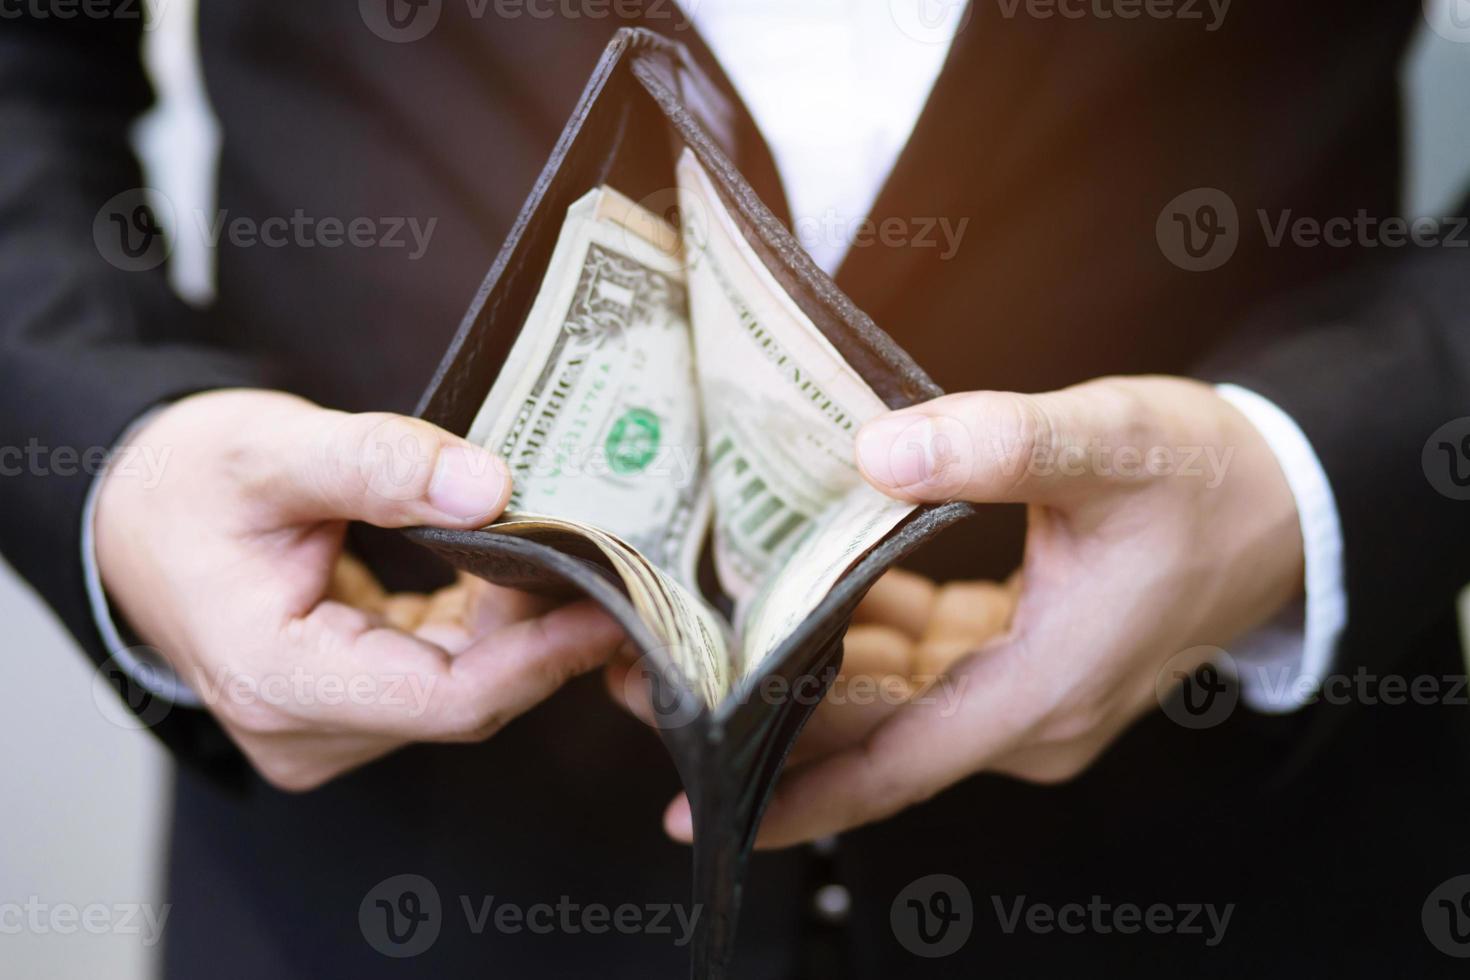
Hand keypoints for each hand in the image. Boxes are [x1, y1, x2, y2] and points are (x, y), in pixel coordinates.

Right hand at [95, 389, 622, 790]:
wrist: (133, 509)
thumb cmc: (184, 483)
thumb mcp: (271, 449)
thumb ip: (378, 463)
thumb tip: (490, 487)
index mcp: (275, 679)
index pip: (443, 697)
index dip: (539, 657)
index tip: (607, 605)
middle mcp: (304, 724)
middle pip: (465, 698)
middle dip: (540, 630)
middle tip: (604, 556)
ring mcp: (327, 723)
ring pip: (464, 689)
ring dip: (518, 625)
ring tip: (562, 549)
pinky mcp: (350, 702)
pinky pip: (444, 672)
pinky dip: (486, 624)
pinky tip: (512, 568)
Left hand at [673, 376, 1303, 845]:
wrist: (1287, 501)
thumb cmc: (1211, 481)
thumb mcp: (1113, 446)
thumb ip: (1001, 445)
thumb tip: (877, 451)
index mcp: (1043, 693)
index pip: (894, 767)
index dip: (796, 792)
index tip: (701, 804)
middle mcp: (1027, 715)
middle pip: (874, 735)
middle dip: (773, 710)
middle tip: (666, 671)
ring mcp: (1024, 691)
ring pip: (892, 696)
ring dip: (812, 665)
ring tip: (716, 623)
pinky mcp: (1022, 658)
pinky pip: (923, 662)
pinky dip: (867, 628)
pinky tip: (815, 577)